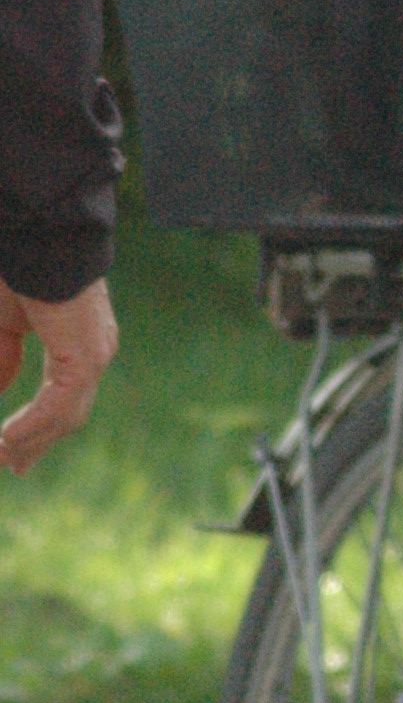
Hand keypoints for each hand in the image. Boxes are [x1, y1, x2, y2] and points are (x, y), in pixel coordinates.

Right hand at [0, 276, 117, 475]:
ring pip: (64, 416)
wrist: (38, 236)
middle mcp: (94, 351)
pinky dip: (32, 426)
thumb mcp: (4, 323)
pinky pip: (58, 406)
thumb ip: (1, 359)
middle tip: (12, 466)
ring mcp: (95, 355)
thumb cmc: (20, 267)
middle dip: (38, 442)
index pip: (63, 396)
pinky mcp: (86, 357)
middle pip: (68, 414)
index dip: (38, 425)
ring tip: (2, 457)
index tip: (12, 448)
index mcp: (80, 341)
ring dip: (31, 440)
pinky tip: (6, 440)